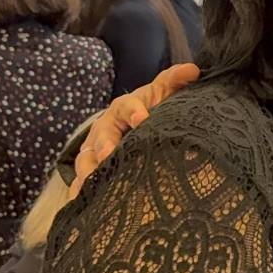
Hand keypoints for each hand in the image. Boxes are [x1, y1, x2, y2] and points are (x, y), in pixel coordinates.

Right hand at [70, 63, 198, 196]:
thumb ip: (174, 82)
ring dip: (89, 171)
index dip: (133, 112)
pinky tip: (82, 203)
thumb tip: (192, 70)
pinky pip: (81, 184)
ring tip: (92, 183)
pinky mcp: (90, 171)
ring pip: (86, 161)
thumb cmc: (148, 109)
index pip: (126, 108)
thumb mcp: (160, 94)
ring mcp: (93, 151)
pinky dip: (80, 193)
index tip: (141, 119)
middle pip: (101, 137)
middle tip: (110, 155)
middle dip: (105, 145)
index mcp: (123, 109)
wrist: (129, 125)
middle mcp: (104, 129)